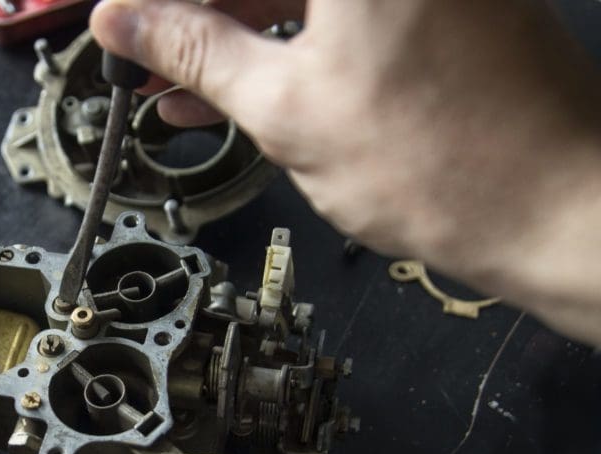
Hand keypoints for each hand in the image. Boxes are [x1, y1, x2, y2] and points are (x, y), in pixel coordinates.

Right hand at [91, 0, 600, 344]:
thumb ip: (196, 51)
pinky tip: (223, 89)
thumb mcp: (286, 107)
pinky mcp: (432, 5)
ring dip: (224, 34)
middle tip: (134, 49)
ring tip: (163, 80)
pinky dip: (278, 46)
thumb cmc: (443, 160)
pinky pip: (330, 12)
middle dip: (190, 12)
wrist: (555, 209)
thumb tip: (126, 22)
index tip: (122, 15)